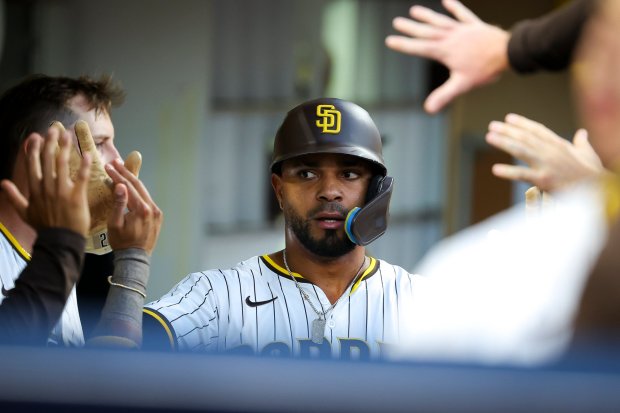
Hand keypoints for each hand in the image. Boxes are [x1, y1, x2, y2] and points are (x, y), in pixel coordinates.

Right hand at [0, 126, 91, 235]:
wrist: (59, 240)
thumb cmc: (44, 227)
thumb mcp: (25, 212)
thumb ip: (14, 196)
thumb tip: (2, 183)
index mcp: (35, 190)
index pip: (33, 164)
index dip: (34, 149)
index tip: (35, 136)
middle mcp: (47, 187)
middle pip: (48, 160)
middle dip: (50, 143)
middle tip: (54, 129)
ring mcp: (61, 191)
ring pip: (63, 165)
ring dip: (65, 148)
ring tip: (68, 135)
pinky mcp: (76, 197)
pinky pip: (81, 177)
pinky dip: (84, 165)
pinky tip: (87, 154)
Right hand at [105, 159, 161, 254]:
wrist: (135, 258)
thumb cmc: (121, 242)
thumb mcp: (115, 224)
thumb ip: (118, 204)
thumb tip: (119, 186)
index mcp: (142, 210)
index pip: (129, 187)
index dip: (117, 176)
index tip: (108, 166)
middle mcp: (152, 209)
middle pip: (138, 186)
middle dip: (126, 173)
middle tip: (115, 162)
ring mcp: (157, 212)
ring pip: (143, 191)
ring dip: (132, 181)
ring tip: (122, 170)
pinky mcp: (157, 216)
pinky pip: (147, 199)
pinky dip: (138, 191)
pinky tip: (130, 185)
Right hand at [385, 0, 509, 112]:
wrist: (508, 52)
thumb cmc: (486, 69)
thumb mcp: (462, 84)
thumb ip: (444, 95)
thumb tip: (429, 109)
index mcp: (445, 51)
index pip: (419, 47)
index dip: (404, 45)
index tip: (390, 40)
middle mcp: (451, 37)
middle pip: (426, 31)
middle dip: (411, 28)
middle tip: (397, 22)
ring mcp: (462, 30)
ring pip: (440, 21)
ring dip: (427, 15)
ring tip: (414, 10)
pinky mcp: (474, 25)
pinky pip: (462, 14)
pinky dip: (454, 7)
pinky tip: (446, 0)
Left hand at [486, 113, 603, 191]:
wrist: (597, 190)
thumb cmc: (593, 173)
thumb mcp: (588, 154)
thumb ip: (582, 143)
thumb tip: (582, 133)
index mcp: (559, 145)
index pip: (537, 130)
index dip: (522, 123)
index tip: (508, 118)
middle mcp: (551, 151)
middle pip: (525, 137)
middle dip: (507, 130)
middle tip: (492, 126)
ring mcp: (546, 165)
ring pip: (521, 150)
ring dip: (504, 142)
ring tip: (489, 137)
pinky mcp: (544, 179)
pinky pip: (523, 175)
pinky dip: (508, 172)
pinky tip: (495, 169)